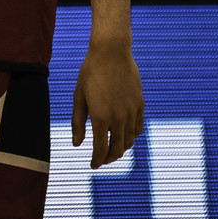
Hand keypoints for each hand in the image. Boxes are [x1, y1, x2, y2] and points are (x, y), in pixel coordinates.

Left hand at [72, 41, 143, 167]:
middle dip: (109, 158)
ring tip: (112, 149)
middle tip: (102, 161)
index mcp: (101, 117)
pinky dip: (132, 136)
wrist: (111, 53)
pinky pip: (138, 128)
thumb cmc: (90, 73)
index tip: (93, 165)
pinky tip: (125, 136)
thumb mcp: (79, 97)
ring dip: (121, 149)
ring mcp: (132, 112)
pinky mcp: (140, 105)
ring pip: (129, 140)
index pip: (101, 149)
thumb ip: (78, 122)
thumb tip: (77, 145)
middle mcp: (119, 118)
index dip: (97, 161)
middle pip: (117, 149)